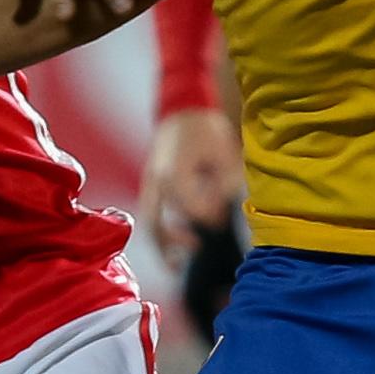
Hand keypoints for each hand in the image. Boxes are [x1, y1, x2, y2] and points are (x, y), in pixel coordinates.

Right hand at [138, 107, 242, 260]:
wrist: (183, 109)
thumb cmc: (206, 130)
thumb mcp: (223, 153)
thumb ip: (224, 184)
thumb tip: (221, 215)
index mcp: (173, 172)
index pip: (189, 209)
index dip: (207, 220)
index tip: (222, 223)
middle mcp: (156, 181)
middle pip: (155, 223)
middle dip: (170, 245)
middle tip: (192, 255)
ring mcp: (149, 184)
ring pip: (150, 222)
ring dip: (162, 244)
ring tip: (177, 264)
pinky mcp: (150, 185)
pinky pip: (152, 214)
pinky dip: (161, 232)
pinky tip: (177, 245)